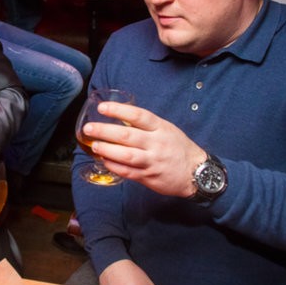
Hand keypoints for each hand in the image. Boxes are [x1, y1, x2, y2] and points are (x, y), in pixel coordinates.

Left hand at [80, 100, 205, 198]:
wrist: (196, 173)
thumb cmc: (179, 148)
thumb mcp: (167, 130)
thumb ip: (147, 126)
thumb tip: (120, 119)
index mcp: (161, 128)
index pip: (138, 116)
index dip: (118, 110)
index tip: (102, 108)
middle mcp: (156, 144)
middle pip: (127, 136)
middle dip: (104, 131)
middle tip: (89, 128)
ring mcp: (152, 161)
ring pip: (126, 155)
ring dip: (107, 150)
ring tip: (94, 145)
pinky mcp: (149, 177)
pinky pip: (128, 172)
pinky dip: (114, 166)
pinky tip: (104, 161)